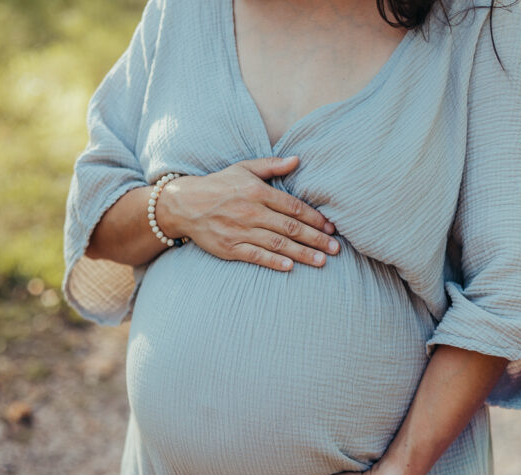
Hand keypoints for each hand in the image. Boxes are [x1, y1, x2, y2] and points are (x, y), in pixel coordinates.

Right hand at [155, 155, 340, 271]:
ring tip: (322, 261)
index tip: (331, 228)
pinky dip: (273, 262)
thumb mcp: (244, 168)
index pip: (293, 207)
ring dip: (302, 254)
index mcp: (257, 191)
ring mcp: (240, 231)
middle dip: (316, 239)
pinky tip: (290, 267)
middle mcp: (250, 212)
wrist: (184, 204)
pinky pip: (255, 255)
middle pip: (290, 227)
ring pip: (277, 244)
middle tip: (336, 249)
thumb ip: (272, 166)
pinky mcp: (229, 248)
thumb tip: (298, 160)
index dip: (315, 219)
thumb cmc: (219, 185)